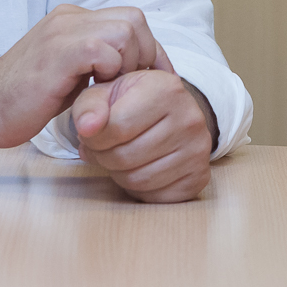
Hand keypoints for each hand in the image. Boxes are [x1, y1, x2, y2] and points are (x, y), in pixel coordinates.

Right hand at [0, 4, 169, 148]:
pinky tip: (94, 90)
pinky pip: (104, 50)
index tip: (156, 79)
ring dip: (127, 64)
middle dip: (143, 55)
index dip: (150, 51)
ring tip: (108, 88)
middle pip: (134, 20)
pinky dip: (109, 72)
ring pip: (125, 31)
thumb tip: (139, 71)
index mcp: (74, 19)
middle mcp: (70, 17)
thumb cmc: (28, 98)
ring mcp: (63, 30)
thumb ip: (100, 62)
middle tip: (130, 86)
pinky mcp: (59, 50)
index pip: (130, 21)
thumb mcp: (73, 74)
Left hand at [72, 67, 214, 202]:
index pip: (117, 127)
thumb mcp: (107, 92)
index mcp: (166, 89)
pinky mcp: (200, 176)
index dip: (94, 137)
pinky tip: (139, 168)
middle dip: (104, 157)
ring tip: (119, 157)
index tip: (92, 135)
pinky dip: (139, 189)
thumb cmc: (133, 102)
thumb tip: (87, 128)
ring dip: (118, 174)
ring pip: (139, 180)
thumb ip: (89, 106)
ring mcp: (199, 149)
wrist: (170, 113)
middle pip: (126, 157)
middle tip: (103, 149)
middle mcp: (189, 118)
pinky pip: (155, 196)